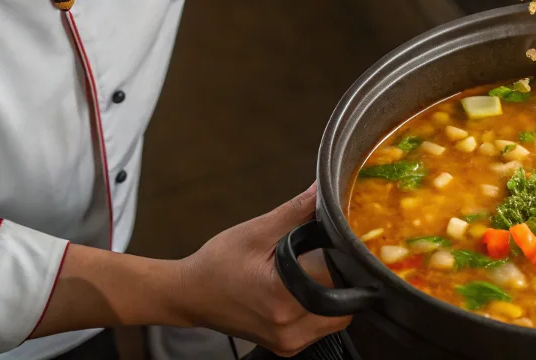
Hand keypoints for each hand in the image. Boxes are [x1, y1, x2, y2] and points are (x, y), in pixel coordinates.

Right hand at [177, 185, 349, 356]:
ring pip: (337, 318)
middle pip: (345, 300)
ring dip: (335, 293)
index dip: (343, 253)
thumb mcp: (257, 231)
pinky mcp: (287, 347)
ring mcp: (289, 342)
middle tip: (326, 253)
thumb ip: (296, 211)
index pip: (338, 274)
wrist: (190, 295)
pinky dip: (322, 308)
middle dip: (342, 274)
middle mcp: (289, 327)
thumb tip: (322, 190)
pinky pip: (321, 327)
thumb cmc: (218, 264)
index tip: (339, 239)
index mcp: (283, 297)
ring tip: (314, 270)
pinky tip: (306, 288)